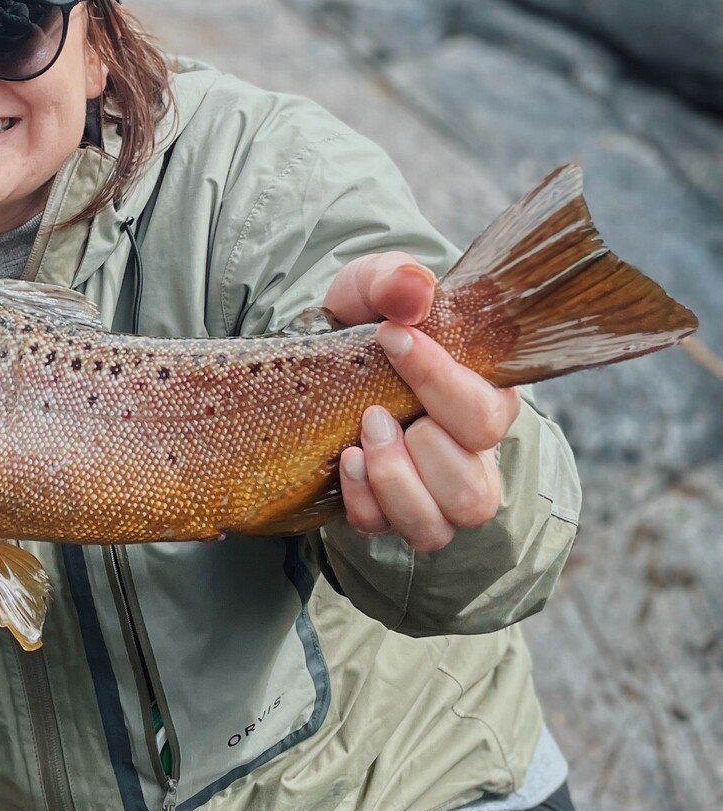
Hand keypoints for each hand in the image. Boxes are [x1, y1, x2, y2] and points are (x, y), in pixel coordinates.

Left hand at [323, 253, 519, 552]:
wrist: (321, 357)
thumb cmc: (364, 322)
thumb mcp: (371, 287)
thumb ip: (394, 279)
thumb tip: (413, 289)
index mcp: (484, 397)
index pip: (488, 412)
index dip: (441, 381)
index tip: (391, 338)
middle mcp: (471, 455)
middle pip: (476, 485)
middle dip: (423, 448)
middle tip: (374, 411)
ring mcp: (434, 493)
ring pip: (441, 524)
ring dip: (394, 483)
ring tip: (361, 440)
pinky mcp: (392, 514)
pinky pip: (387, 531)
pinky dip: (363, 503)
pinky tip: (345, 464)